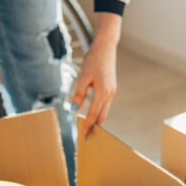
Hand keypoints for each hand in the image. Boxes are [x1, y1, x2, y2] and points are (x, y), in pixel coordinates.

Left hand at [70, 12, 120, 138]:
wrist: (106, 48)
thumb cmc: (94, 60)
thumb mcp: (83, 77)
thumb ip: (79, 94)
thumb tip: (73, 109)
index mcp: (103, 92)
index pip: (94, 113)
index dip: (88, 125)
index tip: (84, 136)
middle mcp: (110, 93)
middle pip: (102, 115)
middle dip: (94, 126)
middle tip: (87, 137)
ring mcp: (112, 91)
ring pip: (104, 109)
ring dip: (97, 119)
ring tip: (88, 128)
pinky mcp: (111, 87)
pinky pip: (105, 103)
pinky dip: (99, 110)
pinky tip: (93, 113)